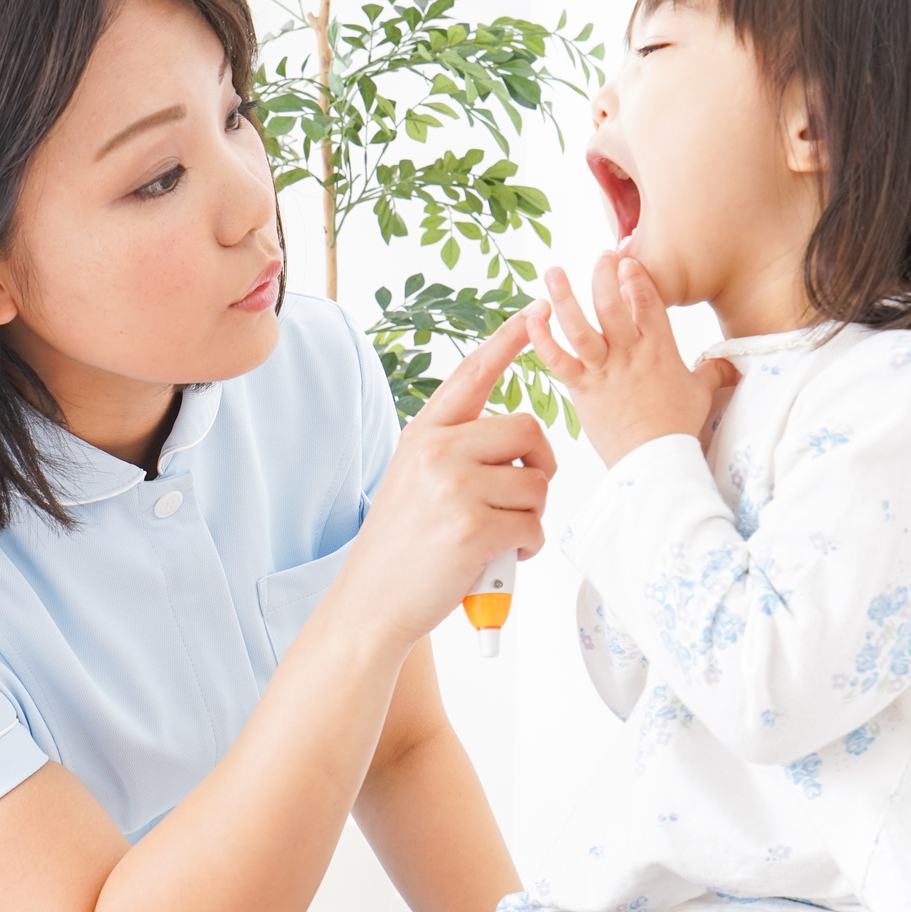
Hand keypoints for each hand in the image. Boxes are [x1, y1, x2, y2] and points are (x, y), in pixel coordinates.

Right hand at [335, 314, 556, 645]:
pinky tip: (501, 558)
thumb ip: (455, 452)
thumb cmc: (402, 547)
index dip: (508, 340)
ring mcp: (453, 485)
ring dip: (532, 516)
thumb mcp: (415, 480)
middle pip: (529, 429)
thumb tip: (517, 446)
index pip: (473, 374)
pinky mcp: (473, 526)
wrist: (371, 603)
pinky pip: (533, 524)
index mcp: (424, 433)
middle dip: (539, 468)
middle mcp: (436, 449)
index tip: (536, 309)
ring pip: (537, 483)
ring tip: (500, 538)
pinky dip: (528, 546)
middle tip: (521, 500)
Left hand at [527, 254, 738, 466]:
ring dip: (564, 297)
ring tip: (552, 271)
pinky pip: (557, 360)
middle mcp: (629, 353)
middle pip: (611, 304)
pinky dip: (542, 340)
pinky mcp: (582, 389)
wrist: (655, 460)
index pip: (648, 301)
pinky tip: (531, 319)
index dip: (636, 277)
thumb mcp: (701, 394)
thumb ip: (713, 372)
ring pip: (580, 326)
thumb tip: (730, 365)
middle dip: (603, 274)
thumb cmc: (678, 428)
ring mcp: (604, 370)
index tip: (627, 259)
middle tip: (599, 256)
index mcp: (659, 348)